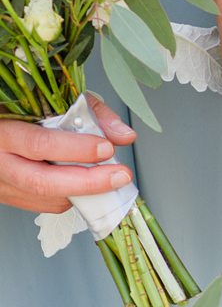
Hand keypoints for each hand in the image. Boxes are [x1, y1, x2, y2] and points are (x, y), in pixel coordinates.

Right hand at [0, 96, 136, 214]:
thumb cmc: (19, 113)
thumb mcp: (51, 103)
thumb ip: (89, 114)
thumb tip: (123, 135)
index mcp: (2, 133)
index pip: (39, 144)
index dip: (76, 149)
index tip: (106, 148)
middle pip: (41, 181)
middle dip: (87, 182)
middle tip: (119, 176)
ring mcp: (1, 183)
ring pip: (44, 198)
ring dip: (83, 192)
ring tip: (109, 180)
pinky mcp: (8, 196)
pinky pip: (41, 204)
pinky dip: (69, 196)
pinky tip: (84, 186)